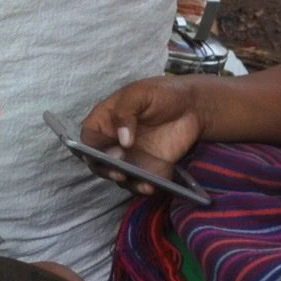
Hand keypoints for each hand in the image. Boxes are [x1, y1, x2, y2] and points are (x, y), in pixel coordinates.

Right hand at [79, 76, 202, 193]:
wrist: (192, 106)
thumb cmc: (161, 93)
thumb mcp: (139, 93)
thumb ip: (125, 112)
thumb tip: (122, 140)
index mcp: (104, 122)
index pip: (89, 140)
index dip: (93, 149)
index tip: (109, 153)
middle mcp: (113, 142)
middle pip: (99, 162)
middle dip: (107, 170)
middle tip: (120, 173)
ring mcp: (131, 157)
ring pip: (119, 176)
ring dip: (127, 182)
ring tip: (143, 183)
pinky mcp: (149, 168)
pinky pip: (141, 181)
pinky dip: (144, 186)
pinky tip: (153, 185)